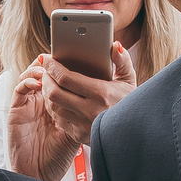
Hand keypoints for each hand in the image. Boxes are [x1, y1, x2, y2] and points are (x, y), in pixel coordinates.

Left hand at [10, 48, 134, 180]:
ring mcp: (83, 124)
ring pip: (53, 107)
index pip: (66, 78)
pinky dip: (53, 107)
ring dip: (47, 93)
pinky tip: (55, 98)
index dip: (52, 67)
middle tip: (45, 70)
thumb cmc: (130, 103)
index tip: (46, 58)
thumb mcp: (129, 81)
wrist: (134, 131)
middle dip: (46, 79)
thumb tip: (114, 45)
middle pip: (54, 93)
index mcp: (101, 94)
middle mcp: (90, 110)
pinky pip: (58, 119)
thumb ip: (122, 61)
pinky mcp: (79, 135)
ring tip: (49, 82)